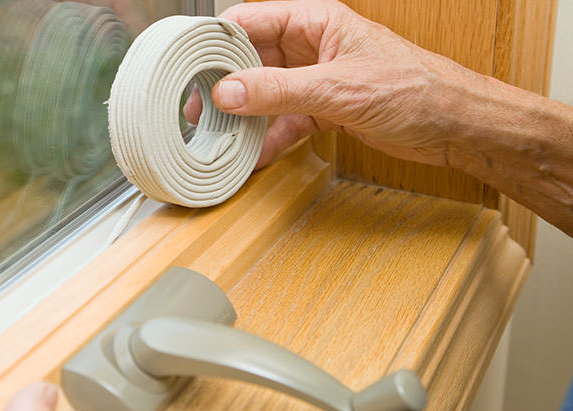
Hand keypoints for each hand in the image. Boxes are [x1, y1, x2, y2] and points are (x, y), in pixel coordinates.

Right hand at [184, 0, 487, 167]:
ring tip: (216, 133)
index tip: (191, 67)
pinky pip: (285, 121)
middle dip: (224, 84)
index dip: (217, 43)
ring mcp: (317, 80)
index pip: (251, 21)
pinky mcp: (325, 110)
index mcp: (316, 22)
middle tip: (196, 107)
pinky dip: (268, 138)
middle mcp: (312, 47)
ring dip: (243, 115)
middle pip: (252, 60)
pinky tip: (251, 154)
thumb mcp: (338, 87)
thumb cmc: (417, 89)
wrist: (455, 126)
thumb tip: (229, 92)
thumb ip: (279, 91)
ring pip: (265, 93)